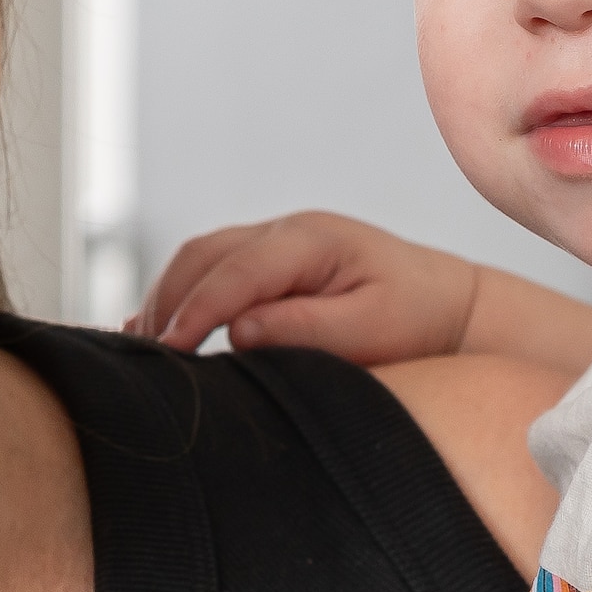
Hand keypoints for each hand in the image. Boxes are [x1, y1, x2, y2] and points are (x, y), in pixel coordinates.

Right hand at [130, 211, 483, 363]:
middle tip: (146, 359)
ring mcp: (275, 242)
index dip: (196, 311)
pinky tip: (156, 332)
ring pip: (199, 259)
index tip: (168, 351)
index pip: (235, 272)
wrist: (448, 308)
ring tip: (143, 352)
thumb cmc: (416, 320)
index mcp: (311, 239)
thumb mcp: (372, 328)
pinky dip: (180, 298)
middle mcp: (286, 231)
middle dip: (168, 303)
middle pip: (203, 255)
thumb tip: (240, 329)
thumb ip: (306, 328)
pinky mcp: (269, 265)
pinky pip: (209, 271)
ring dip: (167, 299)